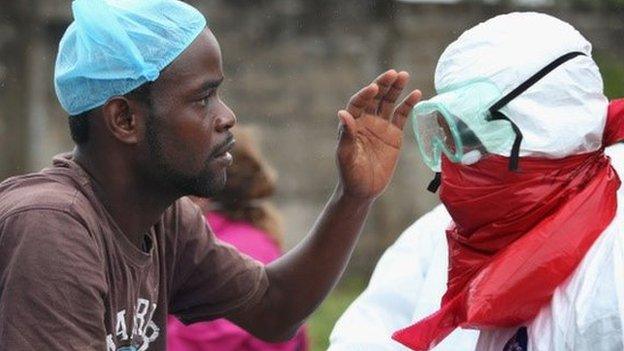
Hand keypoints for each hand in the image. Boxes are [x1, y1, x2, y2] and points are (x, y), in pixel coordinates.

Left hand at [336, 70, 420, 199]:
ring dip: (396, 89)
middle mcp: (366, 121)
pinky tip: (416, 94)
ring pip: (388, 102)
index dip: (365, 95)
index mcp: (352, 124)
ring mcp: (380, 126)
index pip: (358, 103)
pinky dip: (408, 104)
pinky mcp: (394, 134)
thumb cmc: (350, 175)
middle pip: (375, 98)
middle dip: (383, 85)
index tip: (373, 88)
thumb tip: (342, 113)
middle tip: (393, 73)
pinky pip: (401, 115)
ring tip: (404, 75)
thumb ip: (346, 135)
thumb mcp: (346, 156)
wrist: (364, 190)